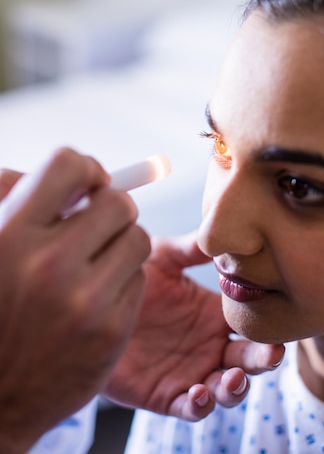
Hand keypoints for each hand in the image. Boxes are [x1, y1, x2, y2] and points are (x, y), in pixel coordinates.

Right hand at [0, 149, 149, 453]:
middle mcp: (49, 265)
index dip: (84, 169)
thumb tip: (81, 170)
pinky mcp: (112, 331)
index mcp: (10, 233)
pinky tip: (96, 297)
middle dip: (111, 208)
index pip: (67, 164)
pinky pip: (139, 278)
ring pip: (138, 237)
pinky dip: (123, 280)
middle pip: (118, 202)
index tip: (87, 185)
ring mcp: (85, 301)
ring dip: (121, 244)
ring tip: (94, 263)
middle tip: (97, 225)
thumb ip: (18, 197)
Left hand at [104, 232, 284, 420]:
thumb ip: (192, 248)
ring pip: (226, 389)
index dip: (268, 323)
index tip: (279, 319)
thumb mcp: (163, 256)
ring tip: (233, 378)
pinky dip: (201, 406)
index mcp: (214, 314)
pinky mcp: (166, 394)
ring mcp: (190, 371)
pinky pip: (190, 408)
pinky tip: (199, 393)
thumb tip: (223, 233)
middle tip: (272, 352)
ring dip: (236, 388)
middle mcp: (209, 345)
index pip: (252, 322)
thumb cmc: (131, 279)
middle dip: (264, 358)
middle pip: (249, 358)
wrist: (89, 306)